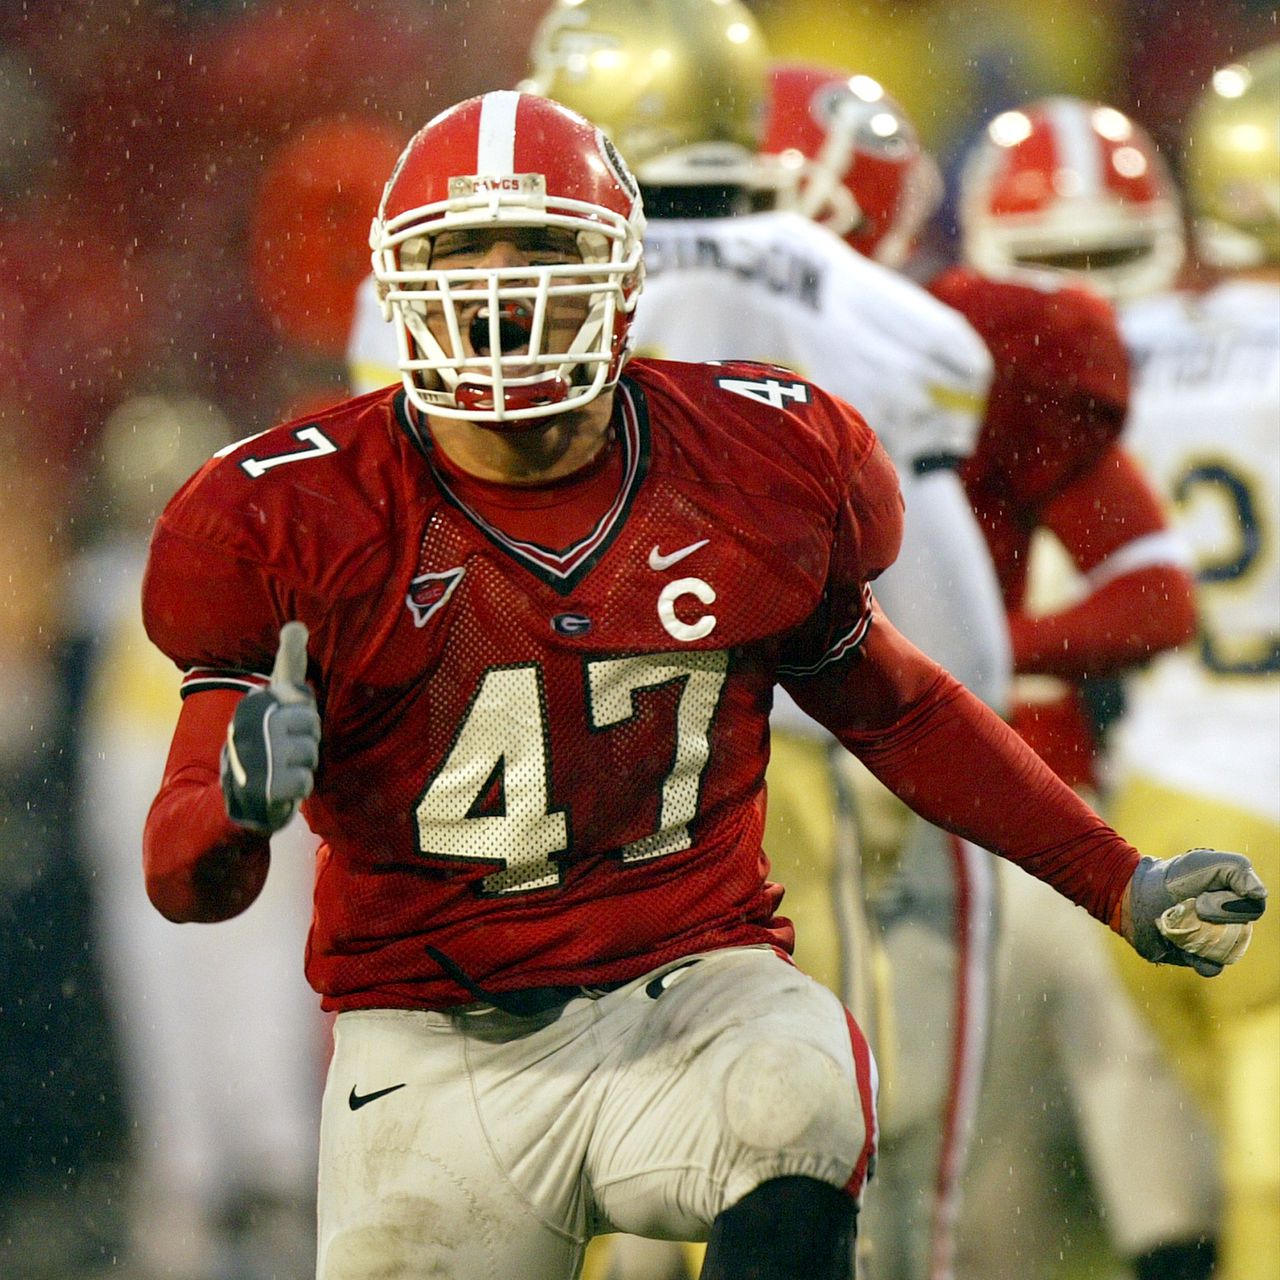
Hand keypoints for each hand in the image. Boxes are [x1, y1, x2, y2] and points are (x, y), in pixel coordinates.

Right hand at [220, 622, 320, 833]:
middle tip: (281, 752)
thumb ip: (289, 666)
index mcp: (256, 701)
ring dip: (302, 766)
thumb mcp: (274, 702)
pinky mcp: (268, 785)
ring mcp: (260, 754)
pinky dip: (297, 789)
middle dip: (304, 742)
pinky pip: (306, 780)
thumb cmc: (265, 746)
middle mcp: (253, 722)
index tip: (281, 721)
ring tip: (279, 769)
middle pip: (312, 725)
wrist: (235, 800)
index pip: (299, 696)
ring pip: (312, 753)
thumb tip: (297, 625)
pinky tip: (278, 788)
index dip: (300, 712)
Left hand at [1124, 849, 1266, 975]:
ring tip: (1181, 927)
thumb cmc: (1169, 878)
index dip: (1232, 906)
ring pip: (1229, 951)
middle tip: (1190, 909)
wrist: (1134, 898)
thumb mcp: (1202, 863)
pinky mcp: (1197, 956)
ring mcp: (1213, 938)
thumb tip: (1258, 894)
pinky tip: (1181, 945)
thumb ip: (1236, 869)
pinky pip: (1212, 967)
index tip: (1201, 898)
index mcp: (1234, 895)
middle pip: (1243, 931)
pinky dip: (1200, 960)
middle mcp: (1229, 918)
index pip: (1252, 907)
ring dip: (1206, 940)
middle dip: (1215, 920)